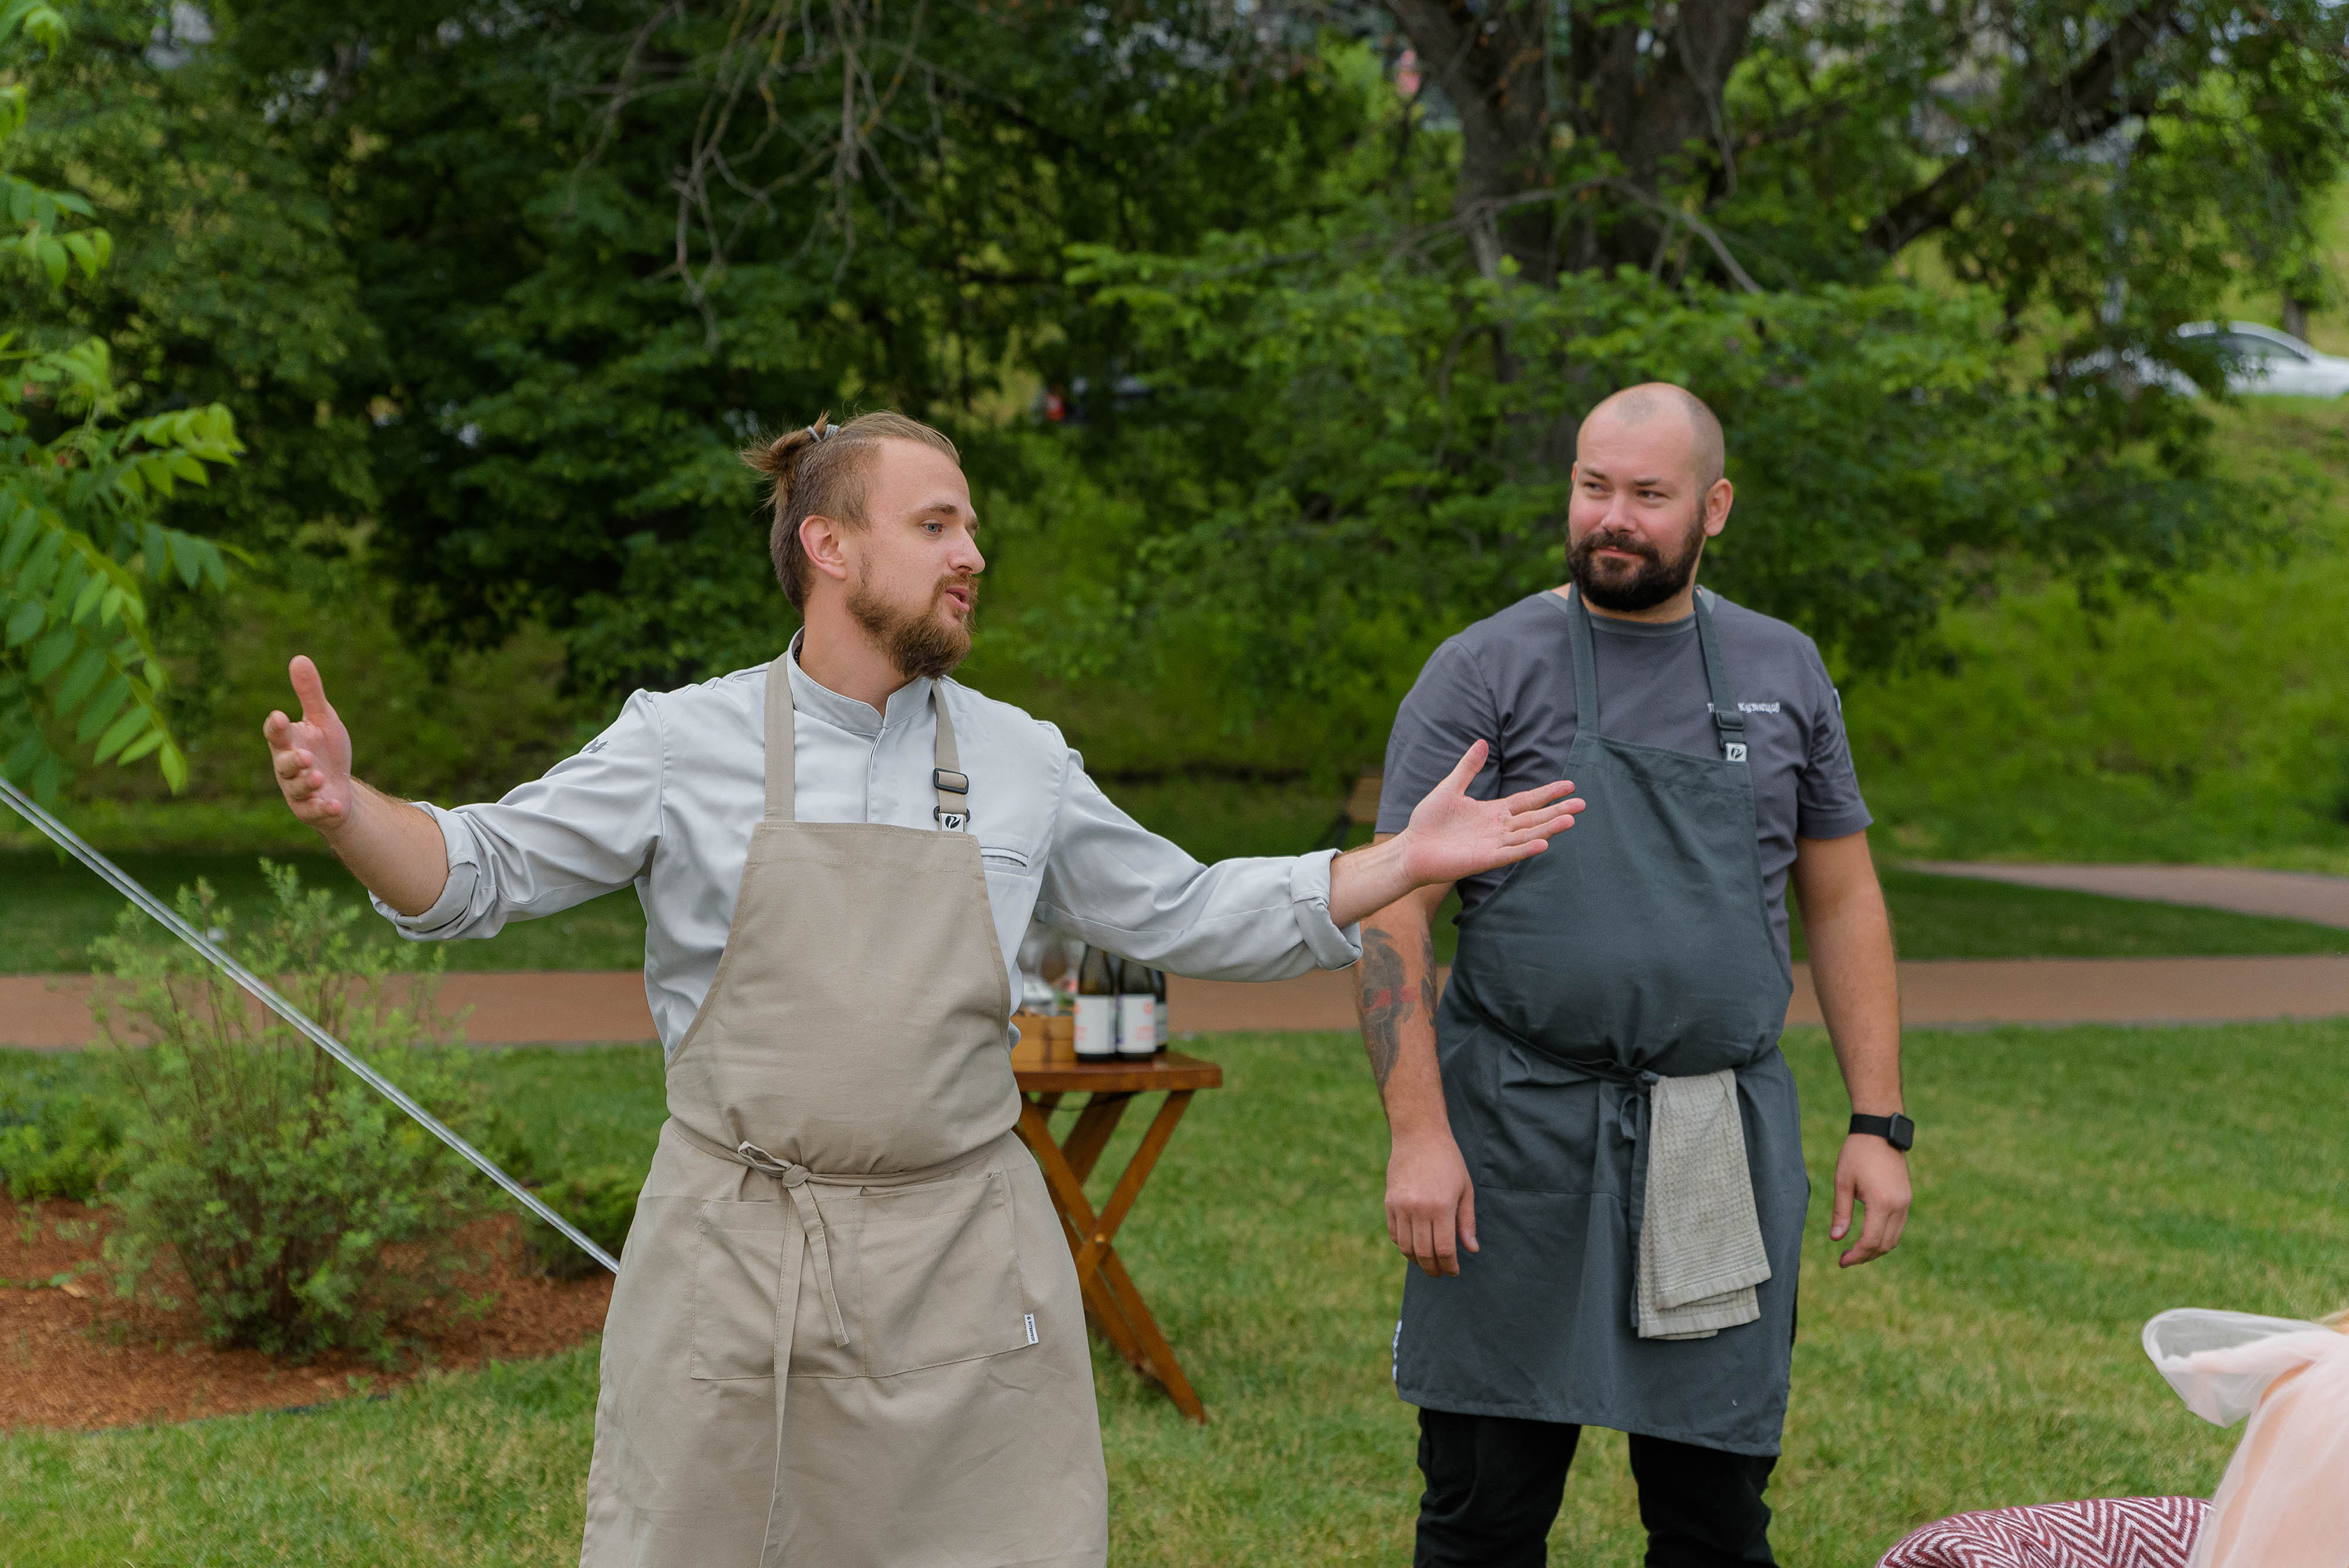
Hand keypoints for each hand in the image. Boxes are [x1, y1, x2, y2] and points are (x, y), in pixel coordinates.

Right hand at [263, 655, 355, 833]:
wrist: (339, 787)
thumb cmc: (326, 750)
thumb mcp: (323, 719)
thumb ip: (310, 694)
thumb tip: (299, 658)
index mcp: (288, 743)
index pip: (275, 733)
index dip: (275, 726)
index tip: (279, 716)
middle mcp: (287, 767)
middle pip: (283, 764)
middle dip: (292, 760)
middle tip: (305, 756)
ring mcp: (298, 791)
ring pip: (296, 789)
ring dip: (306, 783)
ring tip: (317, 776)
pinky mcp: (311, 810)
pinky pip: (314, 812)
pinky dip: (323, 808)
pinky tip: (335, 805)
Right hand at [1387, 1130, 1478, 1276]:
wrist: (1419, 1135)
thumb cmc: (1448, 1161)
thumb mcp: (1465, 1189)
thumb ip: (1467, 1221)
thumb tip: (1472, 1249)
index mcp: (1441, 1207)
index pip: (1443, 1250)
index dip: (1449, 1266)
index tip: (1454, 1271)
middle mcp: (1419, 1209)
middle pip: (1423, 1253)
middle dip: (1433, 1269)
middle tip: (1440, 1273)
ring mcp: (1401, 1206)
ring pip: (1406, 1247)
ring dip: (1417, 1260)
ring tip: (1427, 1263)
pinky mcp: (1390, 1203)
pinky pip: (1394, 1234)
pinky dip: (1403, 1246)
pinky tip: (1414, 1246)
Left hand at [1396, 741, 1582, 888]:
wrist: (1411, 848)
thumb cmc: (1428, 821)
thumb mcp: (1450, 788)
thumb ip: (1468, 768)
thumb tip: (1482, 742)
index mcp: (1493, 812)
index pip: (1527, 801)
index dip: (1547, 793)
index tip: (1570, 785)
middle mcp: (1498, 829)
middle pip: (1534, 818)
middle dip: (1557, 811)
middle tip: (1582, 804)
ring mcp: (1493, 845)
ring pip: (1527, 835)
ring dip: (1548, 828)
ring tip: (1571, 820)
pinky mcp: (1483, 859)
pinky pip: (1509, 854)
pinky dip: (1526, 849)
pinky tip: (1544, 843)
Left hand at [1831, 1133, 1910, 1266]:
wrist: (1879, 1132)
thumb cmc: (1856, 1154)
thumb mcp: (1842, 1182)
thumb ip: (1841, 1213)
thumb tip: (1835, 1239)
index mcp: (1882, 1203)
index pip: (1871, 1241)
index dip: (1856, 1255)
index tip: (1841, 1261)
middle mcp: (1899, 1206)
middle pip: (1885, 1245)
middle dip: (1865, 1256)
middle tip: (1845, 1258)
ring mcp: (1906, 1203)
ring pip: (1894, 1238)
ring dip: (1876, 1248)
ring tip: (1855, 1250)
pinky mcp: (1907, 1198)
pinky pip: (1898, 1227)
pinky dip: (1884, 1236)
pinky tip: (1868, 1235)